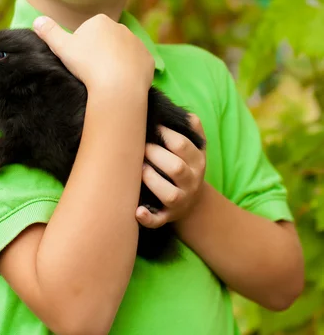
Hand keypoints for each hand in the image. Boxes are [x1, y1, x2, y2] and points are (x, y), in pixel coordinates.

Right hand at [33, 14, 154, 91]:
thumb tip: (37, 20)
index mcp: (100, 21)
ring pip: (122, 53)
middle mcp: (122, 27)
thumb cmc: (87, 65)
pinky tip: (121, 83)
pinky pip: (137, 65)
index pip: (87, 33)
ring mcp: (137, 43)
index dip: (81, 49)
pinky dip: (130, 73)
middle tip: (91, 72)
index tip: (80, 62)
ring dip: (115, 63)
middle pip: (105, 42)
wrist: (117, 86)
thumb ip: (49, 32)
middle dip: (99, 54)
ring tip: (106, 80)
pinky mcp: (148, 59)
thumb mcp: (61, 47)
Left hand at [136, 114, 206, 228]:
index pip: (182, 145)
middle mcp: (191, 182)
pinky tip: (137, 211)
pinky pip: (158, 220)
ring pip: (169, 194)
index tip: (150, 126)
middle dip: (155, 155)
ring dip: (152, 181)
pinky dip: (147, 218)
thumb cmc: (187, 166)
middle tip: (140, 146)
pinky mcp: (167, 217)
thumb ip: (193, 130)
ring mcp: (180, 201)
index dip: (164, 134)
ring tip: (138, 170)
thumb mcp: (196, 149)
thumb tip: (186, 114)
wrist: (193, 202)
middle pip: (176, 168)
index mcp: (197, 161)